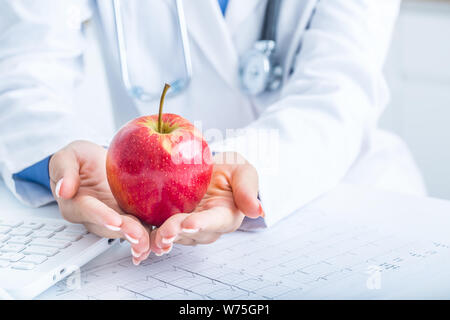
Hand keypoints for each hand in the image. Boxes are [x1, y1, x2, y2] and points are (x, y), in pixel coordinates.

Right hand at [49, 140, 150, 264]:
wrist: (94, 163)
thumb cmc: (80, 159)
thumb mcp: (67, 157)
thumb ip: (64, 170)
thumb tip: (63, 189)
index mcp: (76, 203)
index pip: (88, 210)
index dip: (101, 216)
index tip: (114, 220)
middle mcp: (96, 215)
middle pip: (110, 226)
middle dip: (125, 232)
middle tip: (139, 237)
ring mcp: (115, 216)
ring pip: (126, 230)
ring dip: (139, 238)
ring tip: (150, 243)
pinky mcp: (130, 214)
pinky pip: (141, 225)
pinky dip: (150, 234)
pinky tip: (162, 240)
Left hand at [149, 152, 263, 254]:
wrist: (208, 167)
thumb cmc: (229, 170)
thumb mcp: (243, 171)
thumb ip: (248, 188)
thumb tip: (258, 210)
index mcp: (224, 216)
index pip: (214, 222)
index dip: (202, 224)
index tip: (190, 223)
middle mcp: (202, 226)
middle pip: (189, 233)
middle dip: (176, 234)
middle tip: (165, 233)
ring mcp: (182, 224)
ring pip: (171, 234)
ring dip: (159, 238)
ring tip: (148, 238)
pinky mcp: (164, 219)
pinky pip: (153, 225)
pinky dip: (143, 229)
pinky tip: (130, 229)